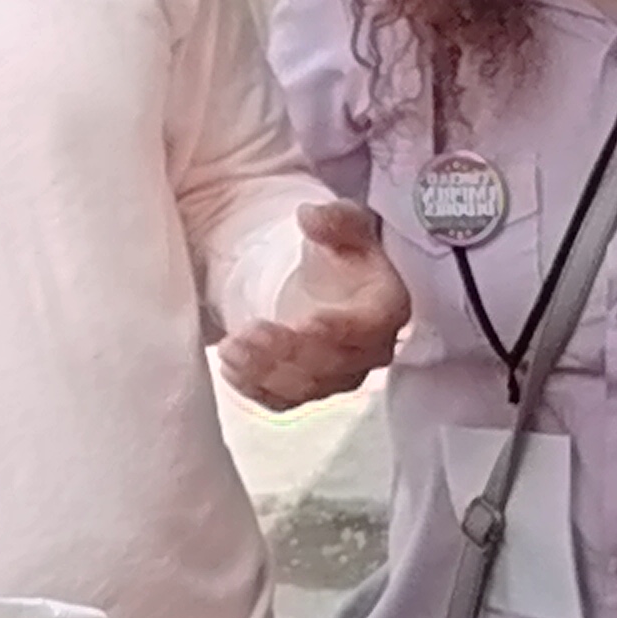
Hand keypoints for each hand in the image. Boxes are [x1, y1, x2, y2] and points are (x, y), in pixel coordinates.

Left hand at [217, 203, 410, 411]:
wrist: (323, 283)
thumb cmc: (339, 253)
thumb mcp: (342, 224)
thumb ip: (334, 219)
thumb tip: (311, 217)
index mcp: (386, 308)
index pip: (368, 328)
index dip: (338, 330)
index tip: (305, 324)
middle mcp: (369, 350)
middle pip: (333, 364)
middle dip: (289, 353)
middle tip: (249, 334)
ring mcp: (339, 375)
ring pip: (305, 387)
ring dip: (265, 372)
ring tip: (231, 347)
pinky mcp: (309, 389)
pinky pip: (282, 400)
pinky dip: (254, 389)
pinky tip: (230, 366)